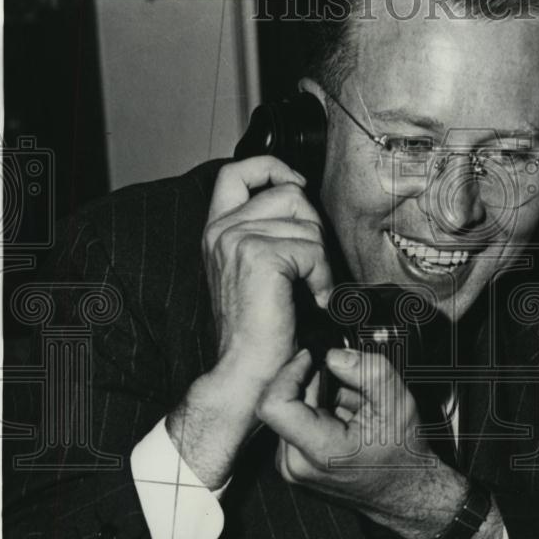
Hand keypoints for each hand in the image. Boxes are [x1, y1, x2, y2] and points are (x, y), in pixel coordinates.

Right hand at [166, 156, 332, 490]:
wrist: (245, 369)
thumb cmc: (259, 329)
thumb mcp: (256, 271)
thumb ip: (266, 233)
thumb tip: (301, 201)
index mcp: (217, 231)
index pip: (237, 172)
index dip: (272, 168)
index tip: (296, 185)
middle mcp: (222, 230)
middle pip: (287, 193)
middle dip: (311, 226)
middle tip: (308, 266)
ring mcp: (237, 240)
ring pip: (306, 221)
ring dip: (319, 258)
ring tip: (307, 288)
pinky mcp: (259, 256)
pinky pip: (312, 249)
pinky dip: (321, 277)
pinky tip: (310, 300)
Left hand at [257, 346, 468, 538]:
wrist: (404, 492)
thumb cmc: (402, 454)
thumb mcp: (397, 404)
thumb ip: (368, 372)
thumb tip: (333, 355)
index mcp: (320, 451)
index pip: (274, 404)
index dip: (289, 372)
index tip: (310, 358)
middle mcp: (296, 464)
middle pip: (285, 401)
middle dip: (314, 385)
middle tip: (347, 389)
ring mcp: (291, 467)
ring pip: (289, 411)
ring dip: (316, 399)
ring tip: (349, 409)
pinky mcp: (292, 465)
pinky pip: (293, 424)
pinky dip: (316, 414)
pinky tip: (341, 421)